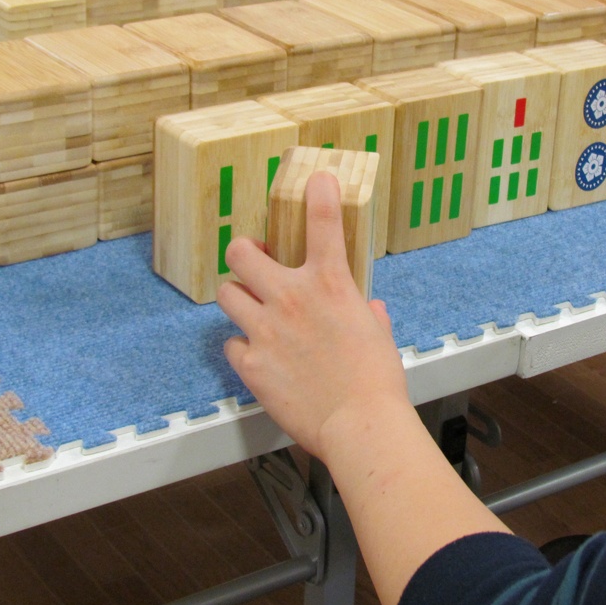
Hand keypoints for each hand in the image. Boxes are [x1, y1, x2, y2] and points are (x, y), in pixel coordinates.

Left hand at [217, 171, 408, 459]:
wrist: (359, 425)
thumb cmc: (377, 382)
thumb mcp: (378, 336)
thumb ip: (368, 316)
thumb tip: (370, 312)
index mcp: (330, 284)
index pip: (322, 221)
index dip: (319, 192)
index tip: (318, 179)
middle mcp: (291, 298)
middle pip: (241, 252)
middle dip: (244, 252)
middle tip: (255, 261)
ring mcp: (265, 329)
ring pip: (227, 293)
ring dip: (239, 297)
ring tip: (252, 308)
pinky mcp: (251, 363)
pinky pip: (232, 343)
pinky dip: (243, 346)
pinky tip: (259, 356)